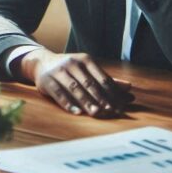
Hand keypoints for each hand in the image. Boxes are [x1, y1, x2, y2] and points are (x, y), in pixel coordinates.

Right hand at [18, 48, 133, 116]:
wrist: (42, 63)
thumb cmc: (70, 69)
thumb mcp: (87, 70)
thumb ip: (107, 80)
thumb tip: (129, 88)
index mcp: (85, 60)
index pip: (102, 78)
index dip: (112, 92)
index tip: (121, 106)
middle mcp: (72, 63)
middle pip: (89, 83)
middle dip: (101, 98)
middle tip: (110, 111)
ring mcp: (58, 71)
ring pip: (75, 88)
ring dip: (86, 101)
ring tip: (96, 113)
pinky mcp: (47, 80)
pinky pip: (58, 93)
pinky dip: (68, 103)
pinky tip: (76, 112)